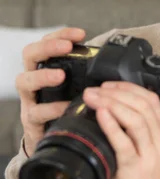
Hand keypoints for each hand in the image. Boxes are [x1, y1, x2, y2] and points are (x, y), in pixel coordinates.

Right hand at [16, 27, 85, 155]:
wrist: (58, 145)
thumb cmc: (69, 112)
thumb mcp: (78, 91)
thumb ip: (88, 77)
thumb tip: (115, 64)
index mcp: (46, 69)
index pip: (47, 43)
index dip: (60, 35)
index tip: (80, 34)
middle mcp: (34, 82)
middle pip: (29, 55)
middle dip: (47, 47)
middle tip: (66, 47)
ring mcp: (30, 100)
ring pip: (24, 81)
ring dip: (42, 76)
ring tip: (60, 76)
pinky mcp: (32, 122)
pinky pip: (36, 112)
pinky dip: (51, 108)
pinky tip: (65, 107)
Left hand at [83, 81, 159, 178]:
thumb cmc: (138, 178)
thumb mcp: (139, 148)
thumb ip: (129, 129)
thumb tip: (104, 107)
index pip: (151, 100)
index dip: (129, 87)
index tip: (108, 84)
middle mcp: (159, 141)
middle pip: (142, 106)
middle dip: (116, 93)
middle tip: (94, 90)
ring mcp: (149, 155)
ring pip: (136, 120)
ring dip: (112, 104)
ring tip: (93, 98)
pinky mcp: (136, 169)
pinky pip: (124, 143)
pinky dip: (112, 126)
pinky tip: (101, 115)